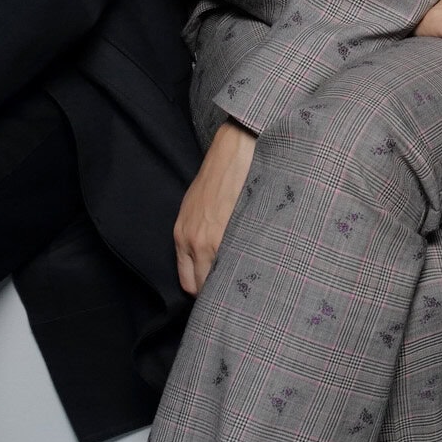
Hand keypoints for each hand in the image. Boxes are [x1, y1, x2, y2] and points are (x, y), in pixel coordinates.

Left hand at [174, 122, 255, 296]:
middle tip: (239, 287)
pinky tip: (260, 265)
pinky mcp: (235, 233)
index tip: (220, 288)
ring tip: (253, 278)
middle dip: (221, 291)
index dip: (205, 288)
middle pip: (204, 287)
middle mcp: (194, 243)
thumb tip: (210, 259)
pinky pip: (239, 264)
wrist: (234, 150)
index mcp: (182, 236)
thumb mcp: (196, 207)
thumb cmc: (219, 175)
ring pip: (223, 280)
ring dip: (237, 281)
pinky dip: (248, 268)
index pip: (188, 282)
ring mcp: (215, 241)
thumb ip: (197, 234)